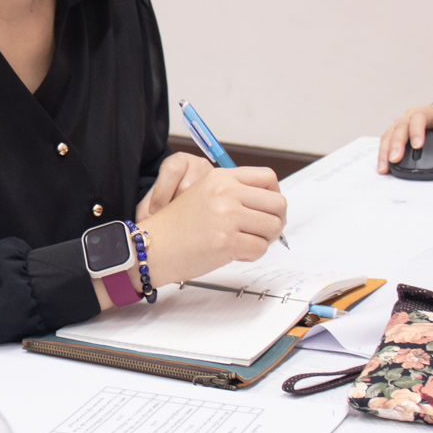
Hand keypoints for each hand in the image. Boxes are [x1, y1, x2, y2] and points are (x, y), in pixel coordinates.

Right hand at [136, 165, 285, 286]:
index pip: (268, 178)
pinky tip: (235, 253)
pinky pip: (260, 249)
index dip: (274, 195)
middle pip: (278, 203)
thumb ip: (236, 193)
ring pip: (273, 227)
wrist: (154, 247)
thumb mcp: (205, 194)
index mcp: (221, 177)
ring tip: (246, 243)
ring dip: (264, 240)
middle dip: (276, 221)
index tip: (267, 209)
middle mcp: (225, 192)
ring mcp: (226, 216)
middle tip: (263, 232)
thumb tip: (273, 206)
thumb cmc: (178, 227)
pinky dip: (251, 255)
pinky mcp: (226, 241)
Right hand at [376, 106, 432, 172]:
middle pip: (401, 125)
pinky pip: (386, 141)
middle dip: (397, 143)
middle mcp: (412, 115)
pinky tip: (383, 166)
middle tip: (395, 159)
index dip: (416, 130)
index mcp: (430, 113)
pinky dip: (383, 153)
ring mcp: (402, 123)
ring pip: (390, 133)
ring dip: (386, 150)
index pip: (420, 116)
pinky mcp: (396, 133)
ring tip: (385, 167)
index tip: (417, 146)